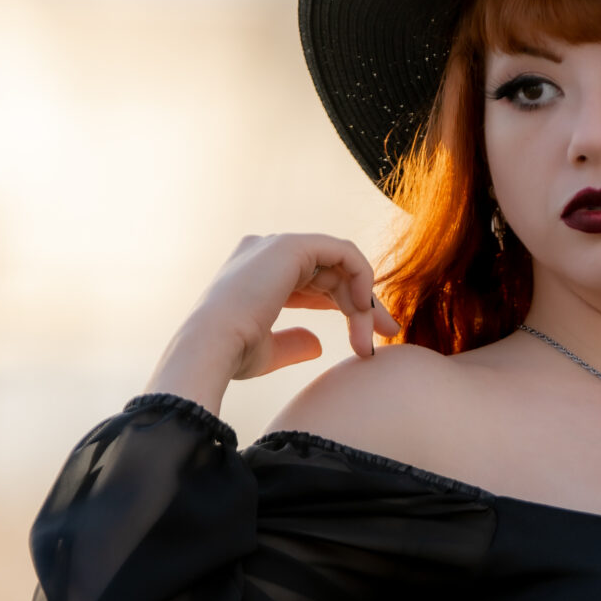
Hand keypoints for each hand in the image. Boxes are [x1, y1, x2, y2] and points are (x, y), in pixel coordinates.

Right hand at [146, 233, 400, 402]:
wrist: (212, 347)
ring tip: (370, 336)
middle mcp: (266, 252)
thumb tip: (318, 344)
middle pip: (333, 273)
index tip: (367, 340)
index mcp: (257, 273)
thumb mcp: (266, 351)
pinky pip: (344, 253)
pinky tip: (362, 308)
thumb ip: (293, 343)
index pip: (314, 282)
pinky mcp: (292, 245)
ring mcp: (278, 245)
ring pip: (341, 266)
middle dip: (363, 304)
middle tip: (388, 334)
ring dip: (362, 302)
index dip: (345, 306)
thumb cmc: (231, 355)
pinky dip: (361, 276)